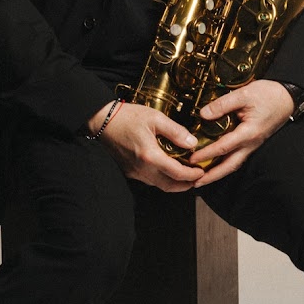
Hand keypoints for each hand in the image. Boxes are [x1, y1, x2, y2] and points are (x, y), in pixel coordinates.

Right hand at [88, 102, 204, 191]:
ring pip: (159, 185)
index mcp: (150, 156)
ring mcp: (135, 172)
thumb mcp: (155, 118)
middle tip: (197, 178)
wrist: (102, 121)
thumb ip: (175, 131)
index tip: (201, 171)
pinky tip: (167, 169)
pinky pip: (149, 180)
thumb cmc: (127, 117)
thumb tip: (192, 143)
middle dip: (186, 185)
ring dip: (174, 183)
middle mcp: (142, 169)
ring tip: (185, 174)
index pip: (177, 173)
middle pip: (169, 186)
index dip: (192, 175)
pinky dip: (162, 179)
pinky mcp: (129, 171)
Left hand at [189, 80, 293, 186]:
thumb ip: (223, 104)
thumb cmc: (268, 95)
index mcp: (248, 133)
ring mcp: (252, 145)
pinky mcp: (252, 142)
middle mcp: (251, 143)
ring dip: (218, 173)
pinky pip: (237, 157)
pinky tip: (216, 164)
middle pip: (230, 165)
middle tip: (195, 183)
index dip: (207, 154)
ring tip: (202, 178)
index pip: (223, 147)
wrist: (287, 97)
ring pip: (233, 164)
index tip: (192, 159)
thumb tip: (203, 114)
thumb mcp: (244, 94)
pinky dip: (225, 163)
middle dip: (212, 176)